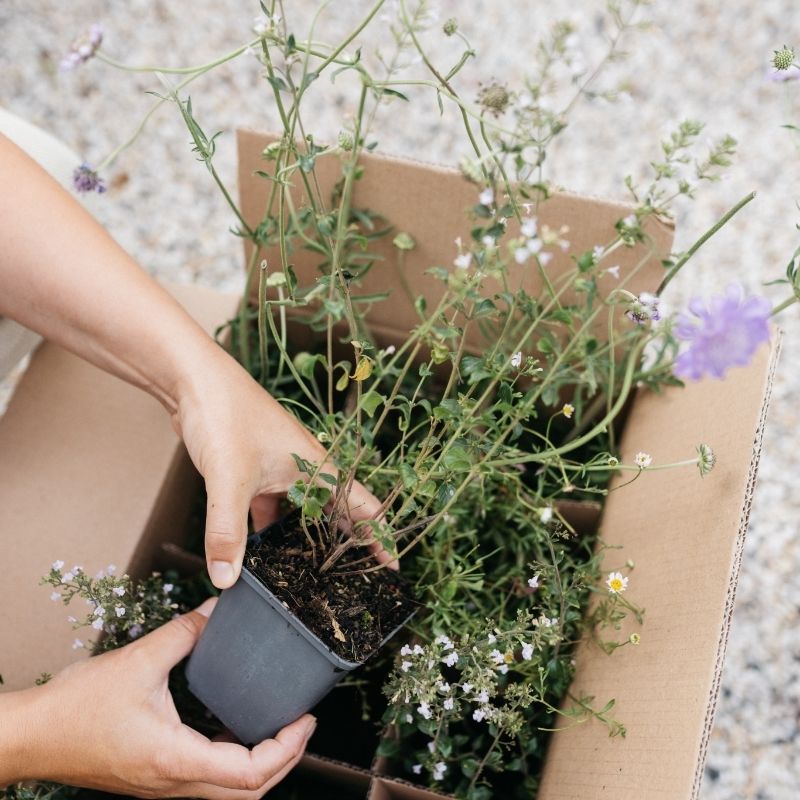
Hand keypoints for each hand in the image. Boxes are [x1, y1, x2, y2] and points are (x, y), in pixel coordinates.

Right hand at [0, 599, 314, 796]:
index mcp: (175, 759)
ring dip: (260, 766)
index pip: (248, 774)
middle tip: (301, 724)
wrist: (29, 738)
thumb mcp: (139, 660)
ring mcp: (162, 787)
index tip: (305, 719)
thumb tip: (217, 609)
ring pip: (227, 795)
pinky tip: (235, 729)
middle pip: (246, 795)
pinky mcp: (154, 778)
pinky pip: (206, 782)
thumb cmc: (75, 708)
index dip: (286, 749)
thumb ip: (185, 633)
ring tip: (278, 727)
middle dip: (284, 761)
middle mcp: (173, 783)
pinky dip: (233, 762)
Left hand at [173, 350, 395, 588]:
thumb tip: (226, 578)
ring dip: (309, 541)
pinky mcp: (256, 472)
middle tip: (356, 582)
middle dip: (349, 546)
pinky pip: (274, 509)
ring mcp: (282, 470)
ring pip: (304, 514)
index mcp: (318, 467)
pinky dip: (272, 531)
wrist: (195, 380)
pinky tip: (263, 552)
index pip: (364, 508)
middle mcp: (306, 469)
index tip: (393, 568)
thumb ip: (228, 532)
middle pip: (338, 514)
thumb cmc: (225, 415)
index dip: (380, 538)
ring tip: (313, 576)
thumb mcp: (230, 479)